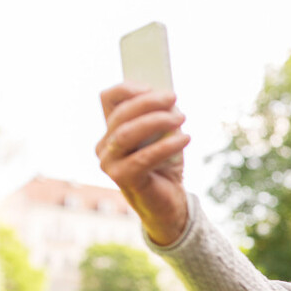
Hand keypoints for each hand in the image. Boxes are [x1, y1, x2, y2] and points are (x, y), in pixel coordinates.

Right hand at [97, 83, 190, 245]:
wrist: (170, 204)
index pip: (108, 99)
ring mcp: (109, 163)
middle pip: (120, 114)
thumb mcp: (164, 137)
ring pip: (127, 133)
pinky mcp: (122, 178)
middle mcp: (104, 145)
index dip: (127, 88)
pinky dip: (166, 146)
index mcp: (111, 130)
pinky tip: (186, 138)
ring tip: (181, 118)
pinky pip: (143, 157)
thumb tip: (168, 100)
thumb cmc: (165, 167)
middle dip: (148, 102)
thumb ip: (161, 118)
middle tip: (173, 97)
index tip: (151, 85)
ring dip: (156, 121)